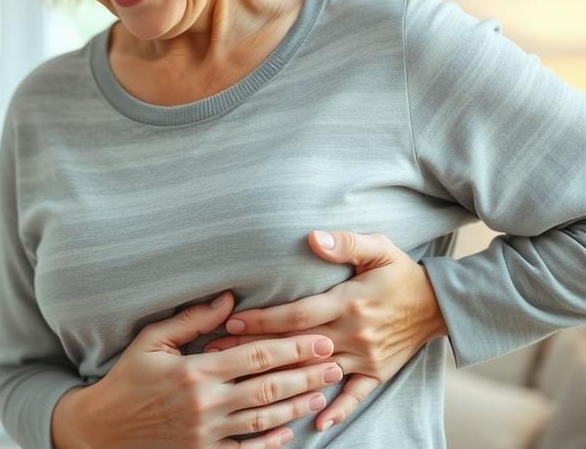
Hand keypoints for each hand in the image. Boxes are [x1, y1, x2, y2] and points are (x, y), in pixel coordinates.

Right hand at [54, 291, 342, 448]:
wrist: (102, 428)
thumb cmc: (127, 378)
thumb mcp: (152, 340)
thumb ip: (192, 320)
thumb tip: (229, 298)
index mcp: (196, 371)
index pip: (255, 356)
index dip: (291, 347)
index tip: (318, 339)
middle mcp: (207, 404)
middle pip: (268, 387)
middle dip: (306, 375)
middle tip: (335, 364)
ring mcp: (207, 433)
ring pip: (263, 419)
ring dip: (296, 406)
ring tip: (321, 393)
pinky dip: (269, 442)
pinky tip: (288, 431)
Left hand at [202, 231, 447, 431]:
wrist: (441, 303)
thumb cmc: (400, 272)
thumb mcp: (378, 248)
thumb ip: (344, 243)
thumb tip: (312, 238)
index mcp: (348, 302)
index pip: (296, 315)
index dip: (262, 320)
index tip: (231, 323)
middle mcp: (354, 333)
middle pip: (297, 346)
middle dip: (256, 350)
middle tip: (219, 354)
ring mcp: (366, 357)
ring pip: (317, 372)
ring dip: (282, 380)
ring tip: (246, 385)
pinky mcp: (378, 373)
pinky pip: (355, 396)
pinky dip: (337, 410)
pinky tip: (315, 422)